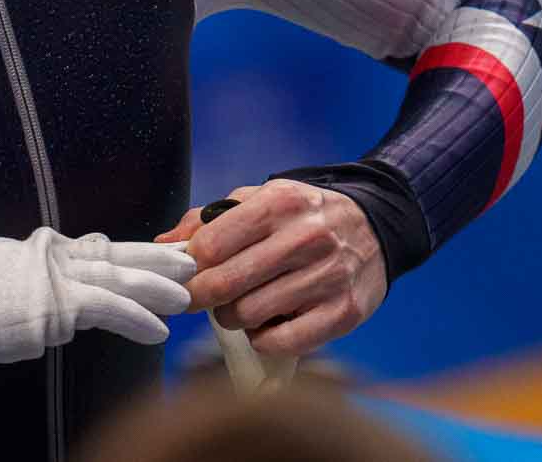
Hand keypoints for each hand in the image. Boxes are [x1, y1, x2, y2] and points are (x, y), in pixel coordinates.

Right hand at [0, 227, 195, 387]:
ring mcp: (50, 282)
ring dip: (157, 287)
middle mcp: (47, 259)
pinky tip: (159, 328)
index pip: (93, 250)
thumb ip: (15, 271)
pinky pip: (105, 309)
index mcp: (34, 250)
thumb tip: (26, 281)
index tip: (157, 254)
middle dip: (156, 260)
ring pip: (117, 277)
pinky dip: (135, 317)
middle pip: (114, 255)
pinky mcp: (49, 308)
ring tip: (189, 293)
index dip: (129, 253)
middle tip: (191, 260)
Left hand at [156, 180, 386, 357]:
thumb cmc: (304, 216)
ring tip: (241, 305)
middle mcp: (305, 238)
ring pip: (249, 315)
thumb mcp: (260, 199)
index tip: (180, 276)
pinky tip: (266, 324)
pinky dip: (262, 339)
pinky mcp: (344, 313)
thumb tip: (165, 244)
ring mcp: (327, 277)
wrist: (376, 227)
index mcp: (279, 203)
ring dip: (233, 317)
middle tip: (196, 300)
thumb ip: (209, 219)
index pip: (211, 244)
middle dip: (198, 298)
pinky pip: (281, 342)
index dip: (187, 267)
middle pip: (225, 284)